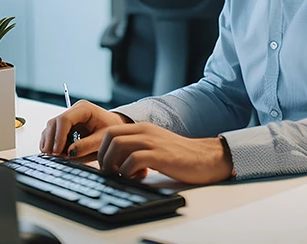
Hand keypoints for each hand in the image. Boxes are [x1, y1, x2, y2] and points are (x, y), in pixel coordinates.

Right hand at [39, 100, 131, 157]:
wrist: (116, 129)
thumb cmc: (112, 131)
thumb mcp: (102, 140)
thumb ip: (87, 146)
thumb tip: (69, 153)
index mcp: (84, 109)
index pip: (64, 119)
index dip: (58, 136)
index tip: (58, 152)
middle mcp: (74, 111)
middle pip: (54, 123)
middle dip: (51, 141)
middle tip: (54, 157)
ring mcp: (69, 118)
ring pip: (50, 128)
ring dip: (50, 143)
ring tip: (57, 157)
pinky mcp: (65, 127)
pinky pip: (53, 134)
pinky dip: (53, 144)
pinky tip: (59, 153)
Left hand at [94, 122, 233, 183]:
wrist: (204, 158)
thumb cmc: (178, 156)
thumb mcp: (154, 145)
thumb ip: (136, 148)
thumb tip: (116, 163)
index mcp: (142, 127)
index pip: (111, 131)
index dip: (102, 149)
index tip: (105, 165)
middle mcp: (145, 131)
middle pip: (110, 136)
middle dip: (103, 156)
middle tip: (109, 172)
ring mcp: (152, 142)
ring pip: (118, 146)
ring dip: (112, 164)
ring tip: (119, 176)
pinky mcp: (160, 155)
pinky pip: (134, 160)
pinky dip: (128, 171)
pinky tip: (135, 178)